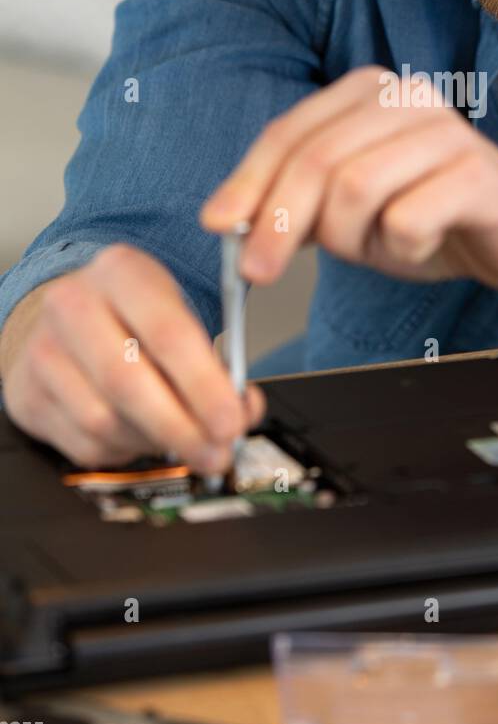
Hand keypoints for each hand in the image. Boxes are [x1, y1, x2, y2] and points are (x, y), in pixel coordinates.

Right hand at [1, 246, 265, 469]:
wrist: (68, 318)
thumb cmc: (134, 317)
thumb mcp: (179, 313)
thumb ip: (217, 361)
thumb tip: (243, 410)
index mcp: (121, 271)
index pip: (167, 332)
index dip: (205, 385)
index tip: (232, 420)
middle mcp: (73, 305)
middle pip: (128, 382)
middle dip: (182, 427)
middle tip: (216, 452)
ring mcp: (44, 351)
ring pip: (105, 421)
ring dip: (155, 442)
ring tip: (184, 440)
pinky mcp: (28, 395)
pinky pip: (85, 444)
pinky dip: (126, 450)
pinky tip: (143, 435)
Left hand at [200, 66, 497, 294]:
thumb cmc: (433, 216)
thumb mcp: (350, 211)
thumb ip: (295, 206)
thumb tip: (228, 221)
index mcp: (367, 93)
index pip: (287, 134)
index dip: (246, 183)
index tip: (218, 227)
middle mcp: (405, 97)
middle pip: (315, 161)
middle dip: (276, 223)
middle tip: (258, 271)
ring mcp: (445, 130)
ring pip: (354, 188)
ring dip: (349, 239)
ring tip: (375, 248)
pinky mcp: (477, 171)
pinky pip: (407, 219)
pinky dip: (401, 249)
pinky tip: (422, 245)